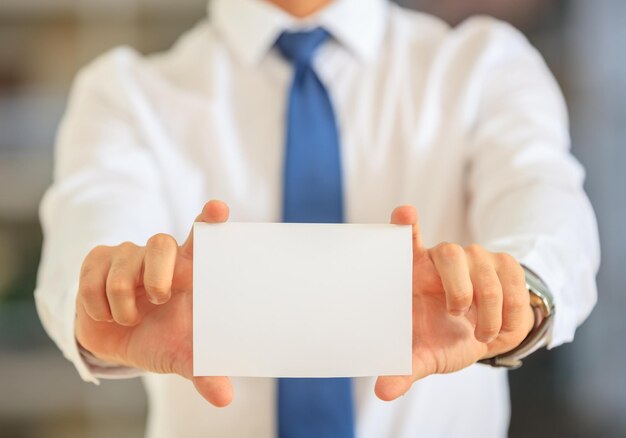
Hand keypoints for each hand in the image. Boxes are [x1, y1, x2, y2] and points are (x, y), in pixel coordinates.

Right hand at [75, 200, 233, 406]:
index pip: (201, 236)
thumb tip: (225, 399)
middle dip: (158, 274)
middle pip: (161, 243)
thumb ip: (204, 371)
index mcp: (189, 272)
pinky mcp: (98, 260)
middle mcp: (160, 257)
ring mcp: (127, 255)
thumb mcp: (181, 356)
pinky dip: (98, 305)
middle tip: (160, 299)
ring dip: (123, 303)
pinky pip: (93, 276)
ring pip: (124, 266)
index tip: (219, 209)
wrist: (118, 340)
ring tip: (129, 320)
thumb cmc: (160, 337)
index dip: (209, 220)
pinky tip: (105, 314)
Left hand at [375, 205, 534, 400]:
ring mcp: (474, 257)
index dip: (404, 225)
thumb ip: (403, 369)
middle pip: (449, 251)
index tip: (405, 213)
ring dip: (487, 310)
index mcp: (413, 272)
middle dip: (457, 286)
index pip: (405, 239)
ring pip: (484, 268)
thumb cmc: (441, 338)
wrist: (481, 336)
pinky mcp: (503, 263)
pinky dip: (510, 310)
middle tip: (457, 314)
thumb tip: (382, 392)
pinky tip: (501, 326)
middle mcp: (441, 258)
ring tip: (481, 334)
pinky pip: (513, 278)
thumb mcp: (423, 355)